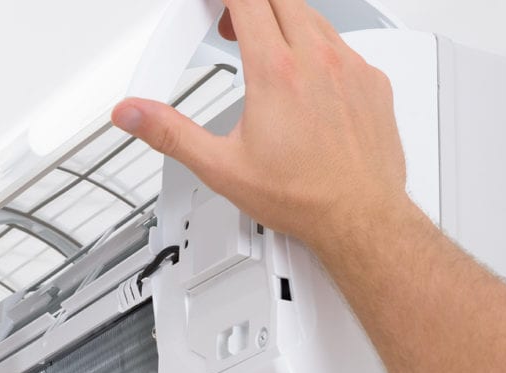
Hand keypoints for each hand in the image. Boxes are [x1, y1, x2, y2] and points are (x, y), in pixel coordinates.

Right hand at [112, 0, 409, 250]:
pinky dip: (317, 48)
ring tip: (264, 52)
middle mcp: (317, 60)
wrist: (360, 218)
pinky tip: (304, 77)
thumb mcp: (220, 167)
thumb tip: (133, 114)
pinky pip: (342, 44)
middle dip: (248, 3)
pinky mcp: (373, 80)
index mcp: (275, 73)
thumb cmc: (303, 198)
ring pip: (312, 16)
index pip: (246, 0)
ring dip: (283, 21)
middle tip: (230, 25)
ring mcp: (350, 67)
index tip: (213, 8)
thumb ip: (170, 133)